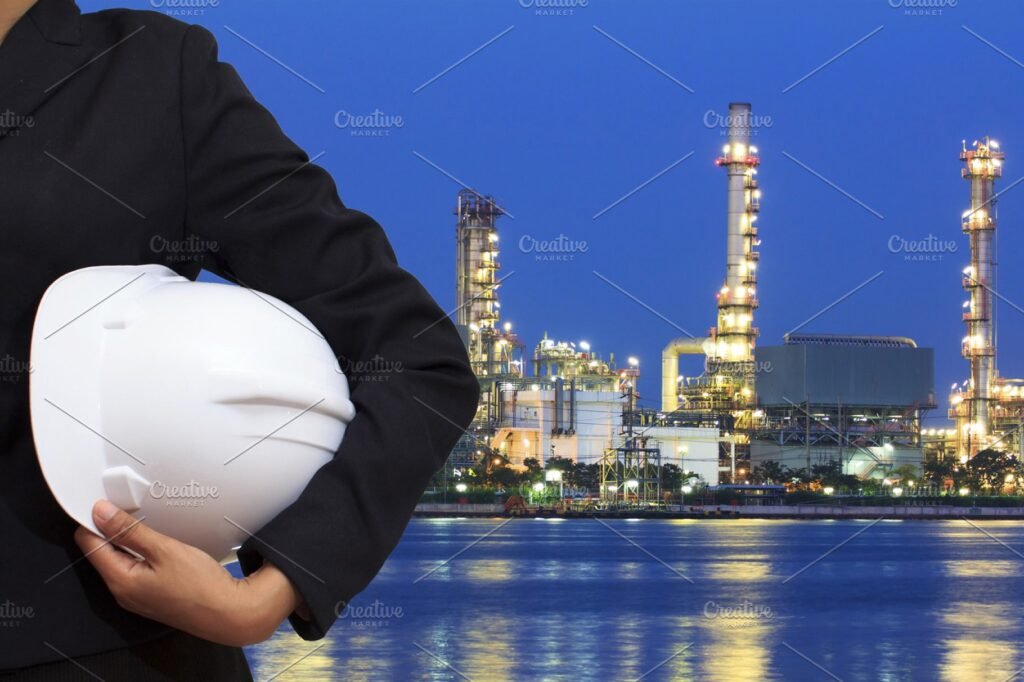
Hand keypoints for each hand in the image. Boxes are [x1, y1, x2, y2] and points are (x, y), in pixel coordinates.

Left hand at [74, 499, 304, 646]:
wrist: (226, 613)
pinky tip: (155, 543)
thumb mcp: (164, 550)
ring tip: (144, 521)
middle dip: (109, 528)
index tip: (106, 502)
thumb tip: (101, 513)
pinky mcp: (150, 596)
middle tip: (128, 506)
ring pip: (119, 560)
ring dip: (126, 540)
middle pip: (101, 552)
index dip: (92, 520)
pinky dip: (138, 552)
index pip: (88, 544)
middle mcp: (122, 591)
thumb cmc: (200, 585)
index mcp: (119, 580)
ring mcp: (136, 596)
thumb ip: (130, 531)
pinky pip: (134, 569)